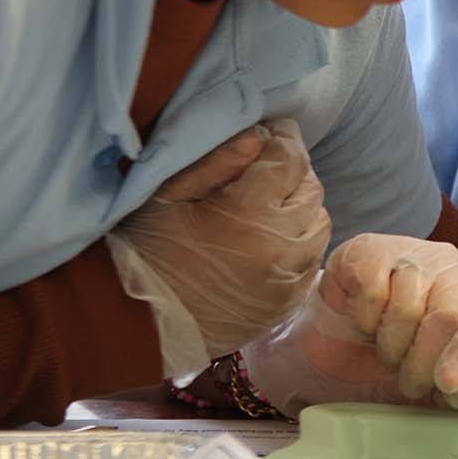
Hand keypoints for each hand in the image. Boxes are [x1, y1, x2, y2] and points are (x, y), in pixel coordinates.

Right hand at [105, 119, 331, 375]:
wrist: (138, 327)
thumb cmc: (146, 253)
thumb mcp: (169, 195)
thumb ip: (219, 160)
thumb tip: (261, 135)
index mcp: (250, 213)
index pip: (291, 159)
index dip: (285, 138)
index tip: (274, 131)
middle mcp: (281, 247)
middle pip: (311, 189)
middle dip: (293, 172)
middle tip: (266, 170)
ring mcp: (289, 279)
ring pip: (319, 224)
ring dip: (301, 208)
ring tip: (269, 207)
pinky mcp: (288, 304)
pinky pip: (312, 260)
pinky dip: (300, 243)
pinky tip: (271, 242)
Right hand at [242, 234, 457, 414]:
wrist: (346, 327)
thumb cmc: (401, 351)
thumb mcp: (432, 378)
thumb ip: (456, 390)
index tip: (451, 381)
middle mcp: (452, 270)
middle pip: (447, 317)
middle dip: (423, 365)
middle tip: (411, 384)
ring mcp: (412, 256)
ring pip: (407, 308)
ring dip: (392, 347)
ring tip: (389, 350)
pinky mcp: (371, 252)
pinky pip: (371, 293)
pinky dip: (365, 321)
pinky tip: (368, 322)